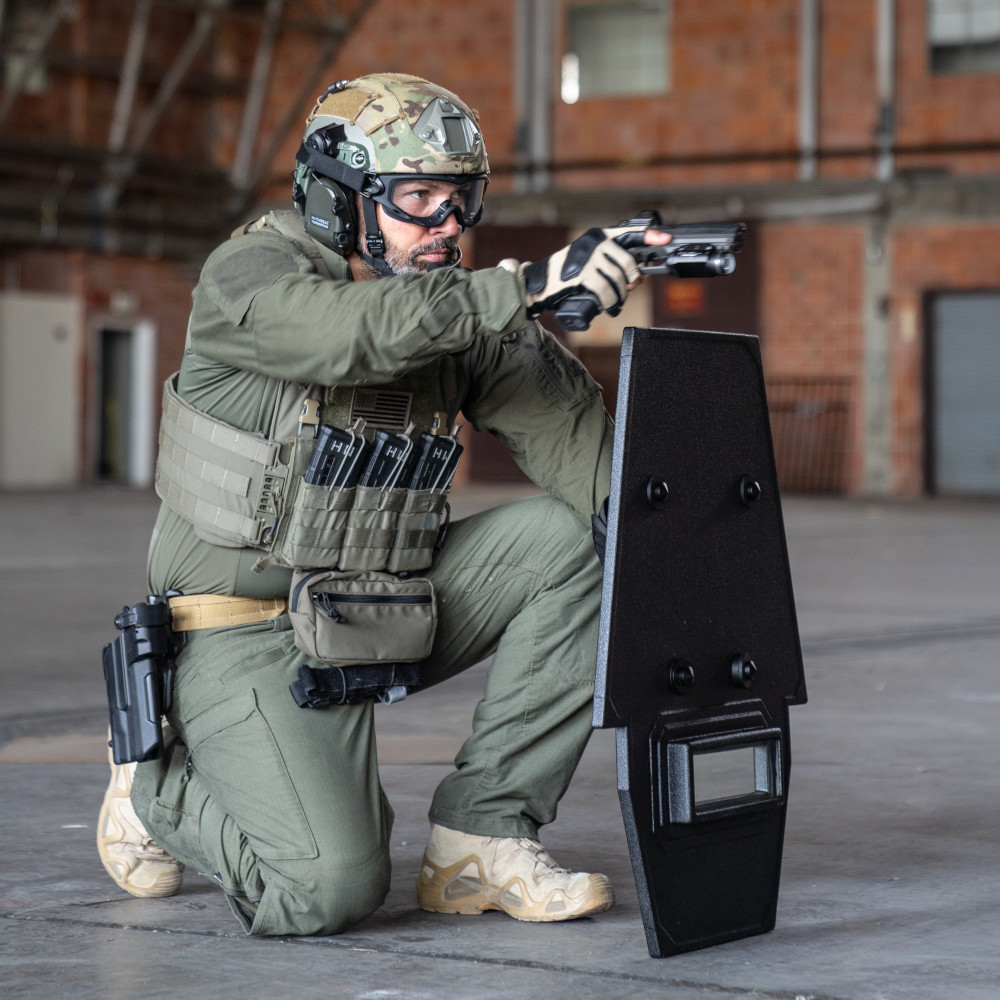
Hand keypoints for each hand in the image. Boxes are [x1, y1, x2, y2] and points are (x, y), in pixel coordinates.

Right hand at [518, 225, 671, 319]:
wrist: (538, 285)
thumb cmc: (566, 277)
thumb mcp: (588, 263)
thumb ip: (610, 265)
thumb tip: (638, 278)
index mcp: (598, 236)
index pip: (628, 233)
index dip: (649, 236)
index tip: (665, 239)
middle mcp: (595, 242)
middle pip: (628, 262)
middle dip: (631, 280)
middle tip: (627, 291)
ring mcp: (588, 257)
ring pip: (618, 279)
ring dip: (619, 296)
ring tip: (614, 304)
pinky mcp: (582, 274)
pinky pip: (606, 290)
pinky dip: (610, 302)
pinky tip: (608, 307)